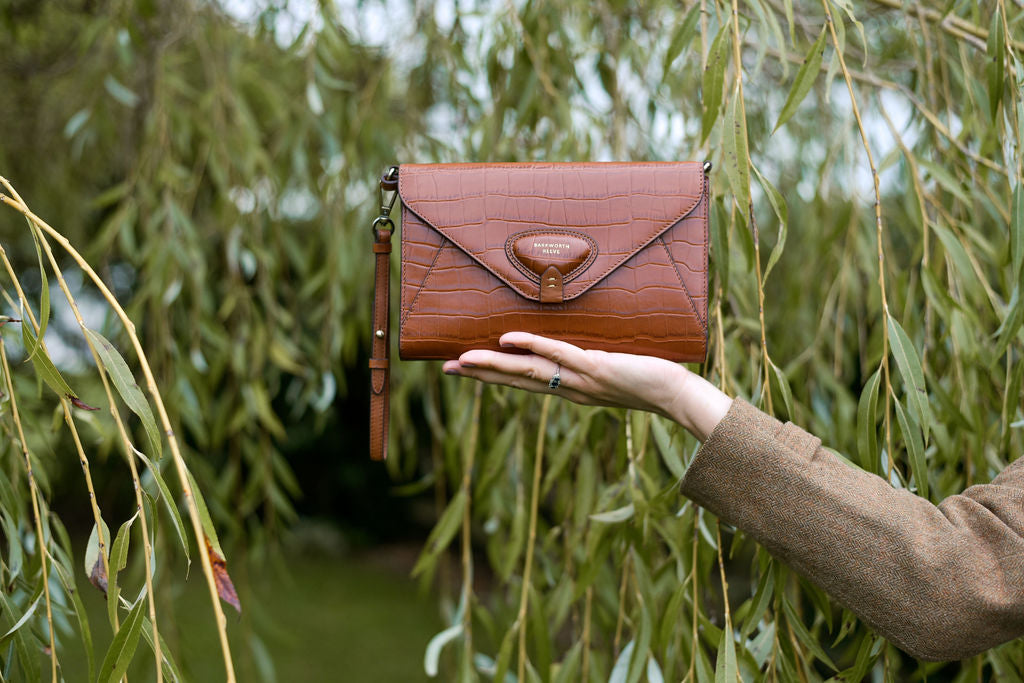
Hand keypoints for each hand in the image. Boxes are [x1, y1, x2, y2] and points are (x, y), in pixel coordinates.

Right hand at [441, 332, 731, 440]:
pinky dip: (532, 346)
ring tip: (462, 361)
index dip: (492, 376)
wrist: (678, 395)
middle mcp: (570, 389)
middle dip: (480, 374)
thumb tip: (578, 341)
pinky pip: (559, 355)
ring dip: (493, 366)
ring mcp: (581, 380)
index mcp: (571, 390)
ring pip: (528, 372)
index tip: (463, 369)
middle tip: (446, 368)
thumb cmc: (650, 379)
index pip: (524, 383)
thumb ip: (591, 359)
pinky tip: (508, 339)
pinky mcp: (597, 367)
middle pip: (516, 381)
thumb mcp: (614, 369)